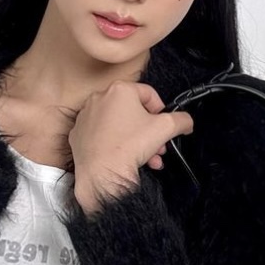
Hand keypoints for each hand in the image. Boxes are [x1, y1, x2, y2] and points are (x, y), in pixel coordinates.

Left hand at [69, 80, 193, 205]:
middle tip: (158, 144)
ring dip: (137, 140)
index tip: (164, 122)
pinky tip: (128, 159)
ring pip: (119, 125)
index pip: (149, 93)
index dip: (161, 110)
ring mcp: (86, 117)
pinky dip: (116, 145)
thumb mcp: (166, 128)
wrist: (101, 174)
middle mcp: (99, 99)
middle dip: (149, 130)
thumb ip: (181, 120)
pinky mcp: (78, 134)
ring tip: (147, 156)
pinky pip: (103, 136)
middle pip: (133, 112)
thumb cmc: (127, 147)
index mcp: (119, 90)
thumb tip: (186, 121)